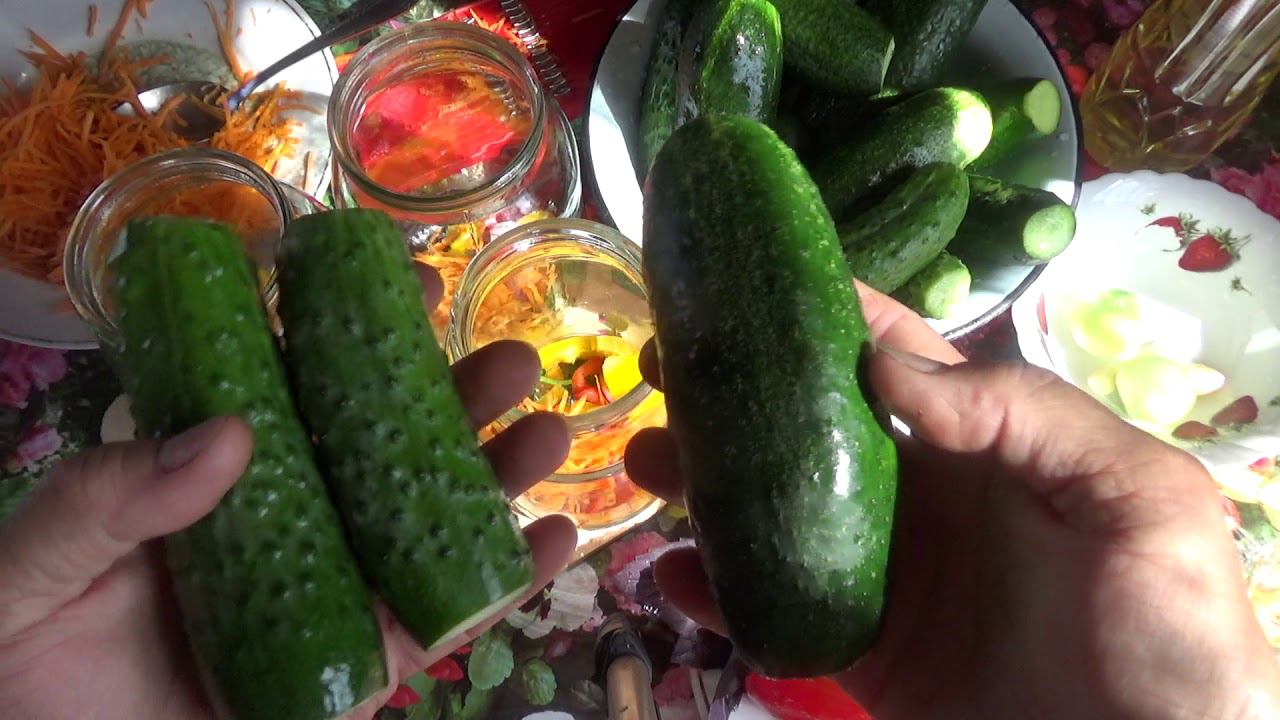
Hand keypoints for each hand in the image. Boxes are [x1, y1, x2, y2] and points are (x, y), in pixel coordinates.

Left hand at [0, 266, 576, 719]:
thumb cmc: (24, 667)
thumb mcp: (37, 565)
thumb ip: (106, 496)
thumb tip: (232, 433)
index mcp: (214, 476)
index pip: (295, 384)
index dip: (356, 328)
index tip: (410, 280)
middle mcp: (289, 519)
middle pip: (385, 445)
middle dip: (456, 396)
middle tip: (512, 359)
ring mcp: (332, 590)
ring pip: (428, 522)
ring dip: (498, 476)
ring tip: (549, 433)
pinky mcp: (361, 667)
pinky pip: (441, 621)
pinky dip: (504, 581)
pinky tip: (556, 542)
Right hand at [626, 282, 1279, 719]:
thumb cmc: (1167, 629)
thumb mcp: (1136, 496)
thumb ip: (1028, 415)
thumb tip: (889, 370)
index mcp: (987, 445)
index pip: (893, 360)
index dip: (824, 316)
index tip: (750, 281)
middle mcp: (922, 497)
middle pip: (808, 426)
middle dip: (737, 390)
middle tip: (664, 364)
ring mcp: (882, 573)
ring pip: (772, 508)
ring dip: (703, 479)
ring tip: (644, 458)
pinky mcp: (853, 649)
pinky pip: (768, 608)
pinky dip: (711, 588)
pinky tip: (667, 569)